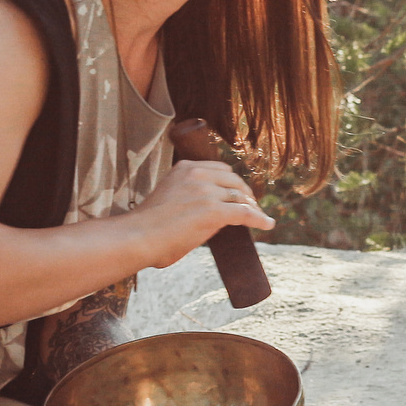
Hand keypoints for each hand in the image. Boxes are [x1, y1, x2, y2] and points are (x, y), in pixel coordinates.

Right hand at [133, 157, 274, 268]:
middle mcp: (197, 174)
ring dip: (253, 206)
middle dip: (245, 193)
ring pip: (241, 196)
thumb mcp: (168, 198)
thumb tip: (204, 215)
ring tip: (259, 216)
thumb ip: (187, 197)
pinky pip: (246, 213)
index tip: (237, 193)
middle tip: (250, 206)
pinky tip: (267, 224)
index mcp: (184, 168)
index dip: (232, 182)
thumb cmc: (145, 227)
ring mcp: (206, 192)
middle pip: (234, 180)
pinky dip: (259, 219)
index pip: (219, 169)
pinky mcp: (214, 211)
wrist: (137, 237)